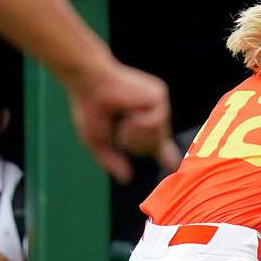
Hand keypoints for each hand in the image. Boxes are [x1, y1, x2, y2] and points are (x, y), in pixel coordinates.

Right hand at [66, 61, 176, 183]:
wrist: (88, 82)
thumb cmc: (89, 107)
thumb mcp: (97, 142)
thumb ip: (111, 162)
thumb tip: (127, 179)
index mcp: (138, 124)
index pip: (156, 144)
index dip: (165, 155)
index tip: (173, 165)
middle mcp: (151, 114)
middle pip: (154, 145)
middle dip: (136, 144)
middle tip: (120, 129)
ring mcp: (157, 105)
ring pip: (157, 135)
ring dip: (136, 134)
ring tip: (123, 119)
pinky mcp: (159, 96)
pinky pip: (155, 122)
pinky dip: (139, 123)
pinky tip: (129, 112)